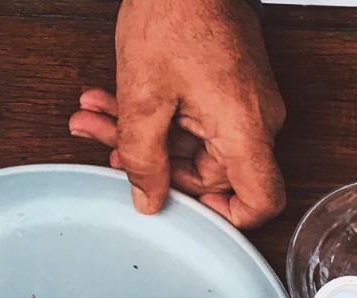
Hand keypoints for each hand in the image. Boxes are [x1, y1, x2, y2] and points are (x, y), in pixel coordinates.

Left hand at [69, 0, 286, 228]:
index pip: (262, 200)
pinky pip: (198, 116)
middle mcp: (257, 120)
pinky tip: (114, 98)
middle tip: (103, 143)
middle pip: (211, 170)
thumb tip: (147, 198)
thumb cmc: (174, 12)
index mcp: (245, 128)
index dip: (229, 218)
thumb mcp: (143, 94)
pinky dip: (158, 111)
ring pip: (194, 140)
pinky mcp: (233, 84)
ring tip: (94, 114)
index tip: (188, 208)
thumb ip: (142, 155)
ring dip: (143, 131)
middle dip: (152, 160)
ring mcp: (246, 101)